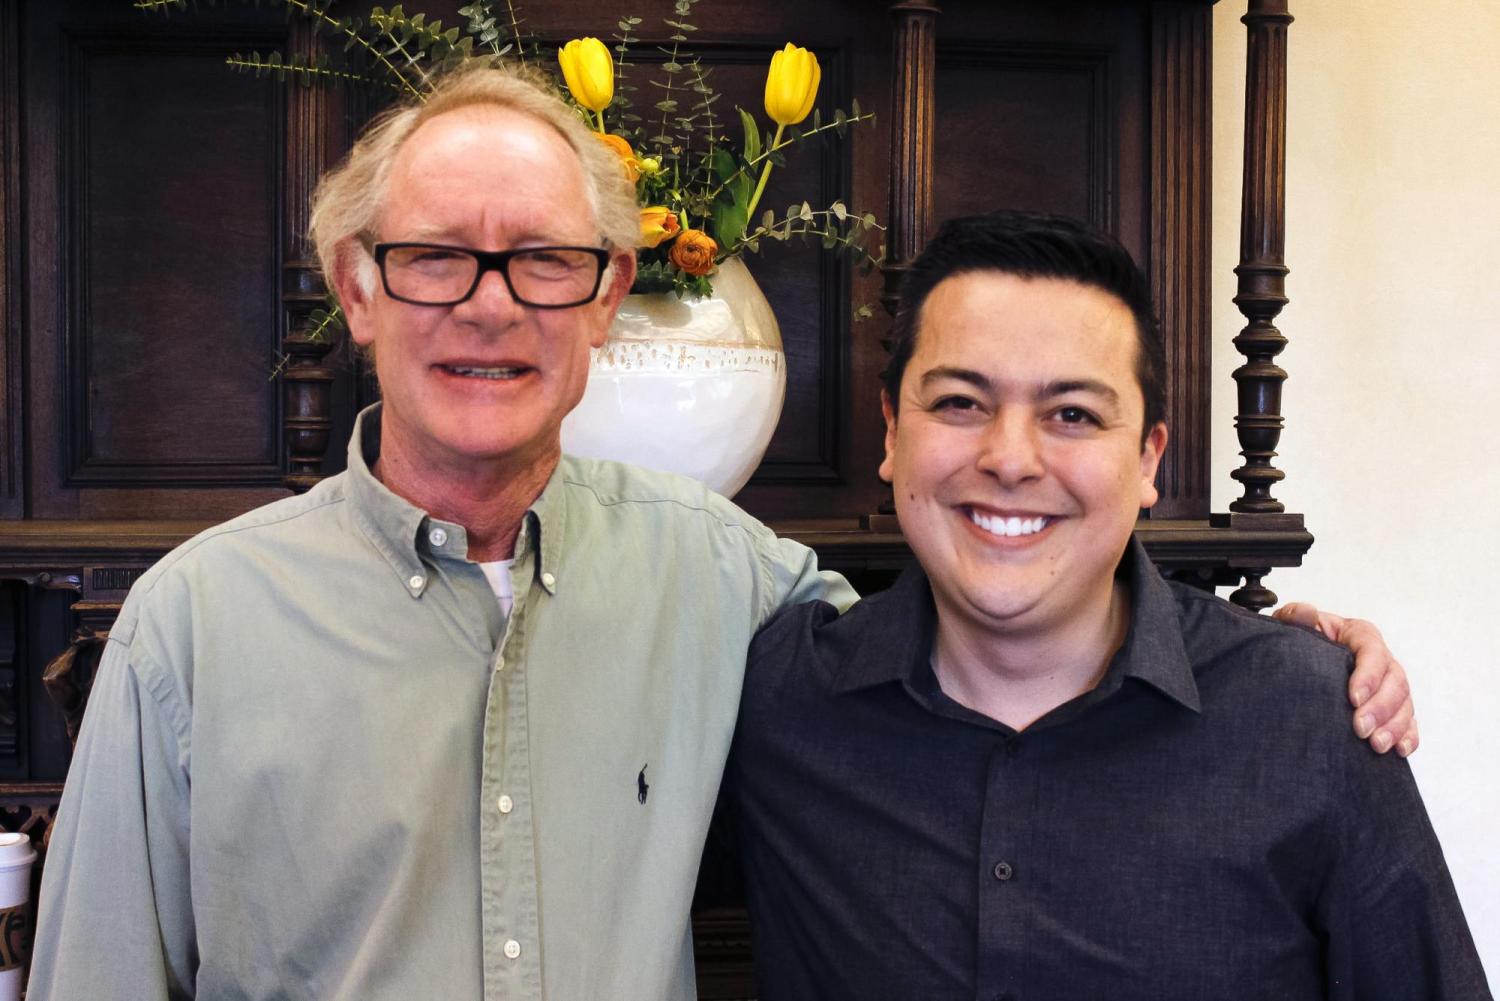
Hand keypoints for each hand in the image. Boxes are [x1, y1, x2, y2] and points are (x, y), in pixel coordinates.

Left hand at [1273, 603, 1416, 756]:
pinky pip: (1409, 722)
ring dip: (1394, 726)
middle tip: (1361, 730)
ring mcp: (1388, 684)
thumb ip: (1295, 616)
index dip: (1368, 676)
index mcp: (1360, 635)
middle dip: (1381, 708)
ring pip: (1405, 704)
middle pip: (1395, 681)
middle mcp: (1381, 659)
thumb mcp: (1292, 624)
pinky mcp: (1392, 707)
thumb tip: (1306, 611)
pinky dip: (1408, 736)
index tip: (1353, 698)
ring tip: (1376, 745)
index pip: (1372, 652)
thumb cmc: (1299, 640)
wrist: (1298, 662)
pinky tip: (1399, 749)